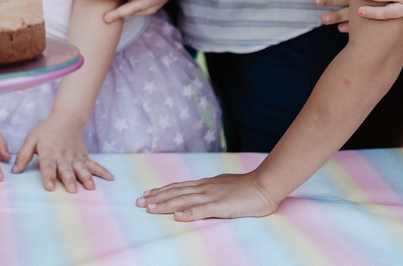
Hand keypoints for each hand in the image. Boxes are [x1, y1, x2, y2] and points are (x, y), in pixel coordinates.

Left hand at [12, 109, 112, 192]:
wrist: (66, 118)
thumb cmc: (46, 131)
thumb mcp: (31, 139)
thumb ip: (23, 155)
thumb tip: (14, 171)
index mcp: (49, 152)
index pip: (47, 165)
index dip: (48, 176)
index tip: (49, 187)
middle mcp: (63, 155)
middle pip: (66, 169)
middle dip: (69, 180)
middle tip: (71, 190)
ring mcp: (76, 156)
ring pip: (81, 168)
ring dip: (86, 177)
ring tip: (91, 187)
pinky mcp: (84, 156)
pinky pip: (94, 164)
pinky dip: (102, 171)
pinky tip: (110, 178)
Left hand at [136, 171, 279, 220]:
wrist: (264, 185)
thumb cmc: (246, 187)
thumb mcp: (222, 186)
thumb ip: (209, 190)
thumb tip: (197, 194)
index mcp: (204, 184)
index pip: (178, 187)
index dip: (161, 190)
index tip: (147, 193)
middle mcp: (204, 188)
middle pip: (175, 193)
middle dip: (156, 197)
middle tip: (139, 202)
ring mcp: (211, 196)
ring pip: (183, 200)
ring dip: (165, 204)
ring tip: (149, 208)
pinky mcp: (221, 206)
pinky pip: (202, 210)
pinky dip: (189, 213)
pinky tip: (177, 217)